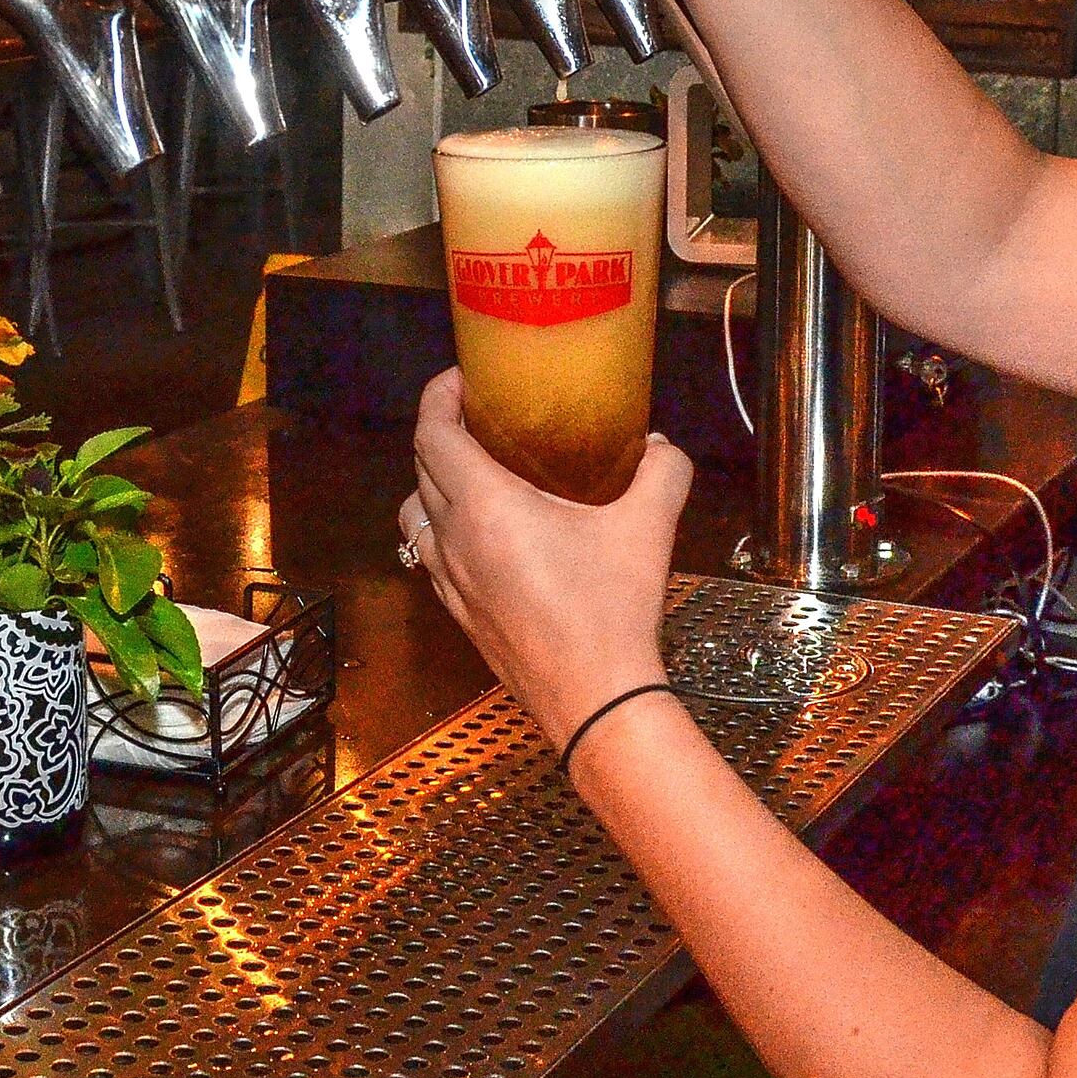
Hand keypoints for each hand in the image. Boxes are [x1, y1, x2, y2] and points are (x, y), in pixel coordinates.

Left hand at [398, 368, 693, 746]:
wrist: (596, 697)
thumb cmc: (611, 611)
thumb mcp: (649, 526)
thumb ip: (662, 470)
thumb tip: (659, 445)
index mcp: (485, 506)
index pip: (432, 433)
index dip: (438, 397)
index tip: (461, 380)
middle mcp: (454, 539)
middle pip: (419, 467)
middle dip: (439, 431)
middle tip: (476, 416)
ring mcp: (450, 580)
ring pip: (414, 515)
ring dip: (431, 483)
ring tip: (470, 472)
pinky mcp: (459, 612)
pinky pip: (430, 557)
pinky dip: (441, 531)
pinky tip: (480, 534)